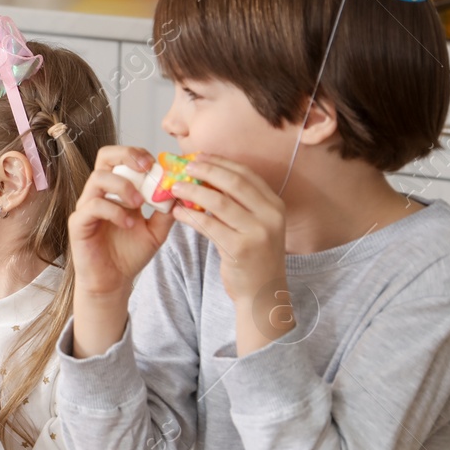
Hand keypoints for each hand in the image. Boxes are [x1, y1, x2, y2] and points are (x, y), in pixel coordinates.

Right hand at [68, 146, 175, 356]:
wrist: (113, 282)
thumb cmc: (130, 254)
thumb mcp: (157, 230)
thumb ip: (167, 210)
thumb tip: (182, 189)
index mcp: (116, 189)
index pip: (121, 158)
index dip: (139, 154)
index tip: (159, 165)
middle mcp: (99, 193)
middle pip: (105, 156)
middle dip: (127, 156)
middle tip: (147, 168)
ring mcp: (86, 206)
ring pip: (98, 179)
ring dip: (123, 186)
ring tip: (140, 203)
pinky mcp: (78, 223)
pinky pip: (93, 206)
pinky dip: (114, 211)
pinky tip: (128, 223)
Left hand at [169, 155, 289, 353]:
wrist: (262, 292)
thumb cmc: (252, 255)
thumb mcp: (254, 224)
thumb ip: (236, 202)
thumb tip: (203, 175)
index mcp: (275, 205)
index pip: (246, 174)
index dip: (220, 162)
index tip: (197, 156)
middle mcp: (271, 216)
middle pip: (234, 183)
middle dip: (205, 171)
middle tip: (183, 168)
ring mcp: (258, 232)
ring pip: (219, 203)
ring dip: (193, 192)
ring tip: (174, 188)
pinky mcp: (240, 249)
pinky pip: (209, 226)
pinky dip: (190, 216)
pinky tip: (176, 213)